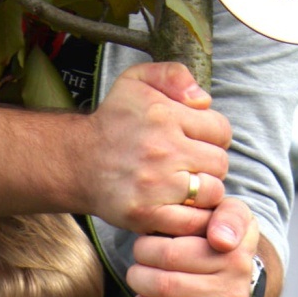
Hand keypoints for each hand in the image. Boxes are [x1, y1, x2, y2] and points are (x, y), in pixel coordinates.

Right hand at [84, 63, 229, 233]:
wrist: (77, 162)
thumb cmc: (112, 122)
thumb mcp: (138, 80)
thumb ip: (175, 74)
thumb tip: (204, 99)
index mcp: (165, 115)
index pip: (221, 130)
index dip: (214, 137)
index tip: (197, 143)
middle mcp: (162, 150)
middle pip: (220, 163)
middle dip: (211, 166)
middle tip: (192, 168)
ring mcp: (155, 186)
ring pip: (211, 193)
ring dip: (205, 193)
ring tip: (188, 189)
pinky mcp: (146, 214)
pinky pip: (191, 222)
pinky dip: (193, 219)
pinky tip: (182, 209)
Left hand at [127, 199, 259, 296]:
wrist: (237, 282)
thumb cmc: (218, 242)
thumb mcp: (230, 216)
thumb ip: (228, 215)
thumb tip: (221, 240)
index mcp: (234, 255)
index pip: (171, 254)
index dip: (146, 251)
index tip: (144, 248)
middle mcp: (235, 289)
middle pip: (166, 286)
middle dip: (139, 278)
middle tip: (136, 274)